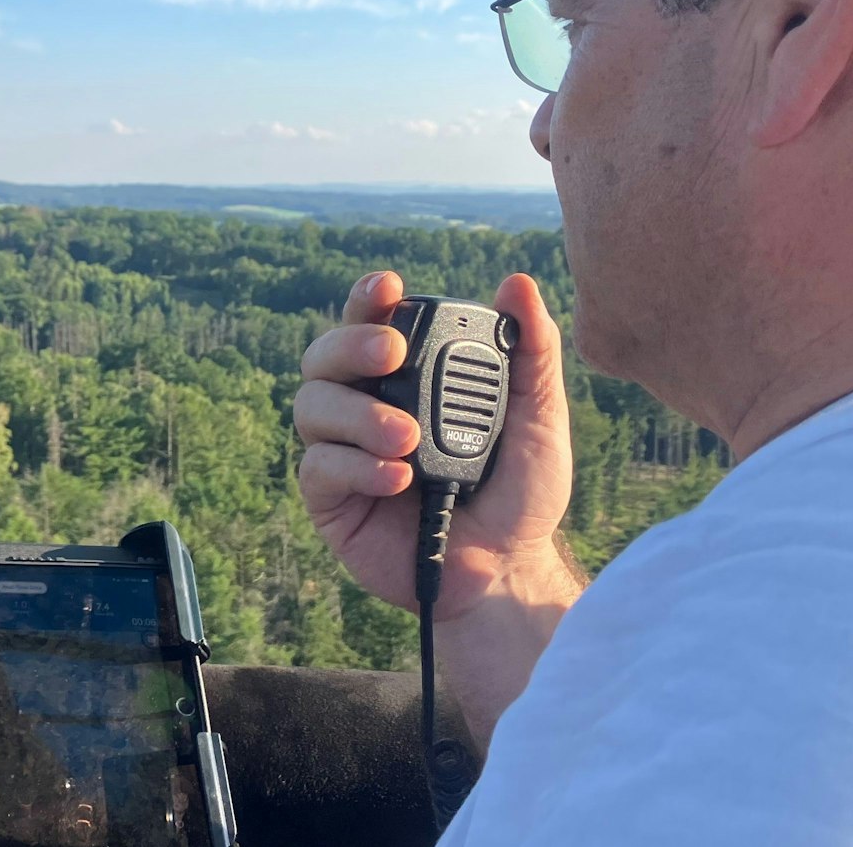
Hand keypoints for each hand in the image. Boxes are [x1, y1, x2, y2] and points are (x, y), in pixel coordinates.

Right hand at [294, 271, 576, 623]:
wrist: (509, 569)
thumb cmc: (523, 494)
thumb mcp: (540, 417)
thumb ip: (533, 351)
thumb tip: (517, 283)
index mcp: (406, 379)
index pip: (371, 324)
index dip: (367, 300)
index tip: (389, 287)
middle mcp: (364, 407)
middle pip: (323, 356)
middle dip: (350, 345)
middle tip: (391, 354)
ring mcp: (342, 452)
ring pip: (312, 407)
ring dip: (357, 414)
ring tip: (406, 438)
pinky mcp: (330, 501)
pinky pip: (318, 467)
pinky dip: (357, 466)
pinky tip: (398, 479)